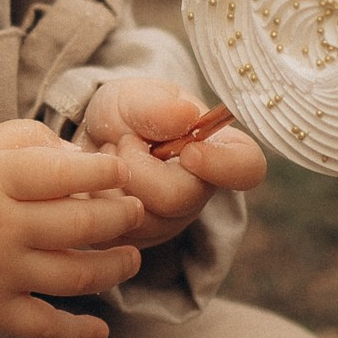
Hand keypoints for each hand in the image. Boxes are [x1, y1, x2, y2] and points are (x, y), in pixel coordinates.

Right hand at [0, 121, 147, 337]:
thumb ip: (28, 139)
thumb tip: (82, 156)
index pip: (64, 174)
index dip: (104, 173)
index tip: (121, 172)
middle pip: (80, 226)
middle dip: (121, 217)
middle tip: (137, 210)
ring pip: (74, 276)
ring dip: (115, 268)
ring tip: (130, 258)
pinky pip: (42, 327)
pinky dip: (77, 332)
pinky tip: (101, 329)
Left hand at [78, 77, 264, 247]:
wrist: (91, 139)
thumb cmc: (126, 114)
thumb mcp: (135, 96)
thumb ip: (156, 105)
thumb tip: (186, 115)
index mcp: (217, 149)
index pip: (247, 168)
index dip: (223, 165)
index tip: (188, 151)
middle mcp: (200, 192)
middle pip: (177, 199)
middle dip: (136, 165)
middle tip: (123, 141)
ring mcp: (169, 223)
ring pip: (138, 218)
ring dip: (110, 181)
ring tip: (110, 158)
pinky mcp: (135, 241)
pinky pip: (112, 232)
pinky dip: (94, 201)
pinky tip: (97, 183)